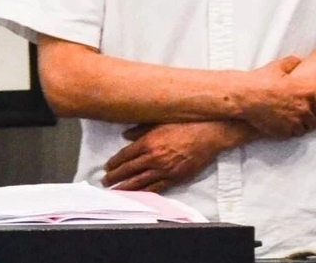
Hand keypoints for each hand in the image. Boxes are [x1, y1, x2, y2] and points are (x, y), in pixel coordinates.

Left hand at [101, 121, 237, 192]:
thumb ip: (141, 129)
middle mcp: (154, 157)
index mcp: (149, 141)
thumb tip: (126, 135)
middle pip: (129, 170)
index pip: (126, 155)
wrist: (209, 133)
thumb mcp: (161, 120)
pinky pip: (156, 188)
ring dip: (125, 188)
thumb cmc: (186, 123)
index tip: (107, 166)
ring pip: (139, 182)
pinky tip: (137, 195)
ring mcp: (164, 169)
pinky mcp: (175, 178)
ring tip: (115, 191)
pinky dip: (144, 193)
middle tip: (105, 181)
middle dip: (115, 177)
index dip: (114, 162)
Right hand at [239, 55, 315, 138]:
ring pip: (305, 129)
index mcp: (306, 92)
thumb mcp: (277, 66)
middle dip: (311, 120)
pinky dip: (290, 131)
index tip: (315, 112)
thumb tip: (300, 60)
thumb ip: (292, 62)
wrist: (245, 96)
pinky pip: (293, 135)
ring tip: (294, 122)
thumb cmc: (260, 80)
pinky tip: (284, 125)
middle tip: (305, 118)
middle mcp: (304, 108)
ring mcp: (295, 121)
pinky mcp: (285, 131)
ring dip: (301, 126)